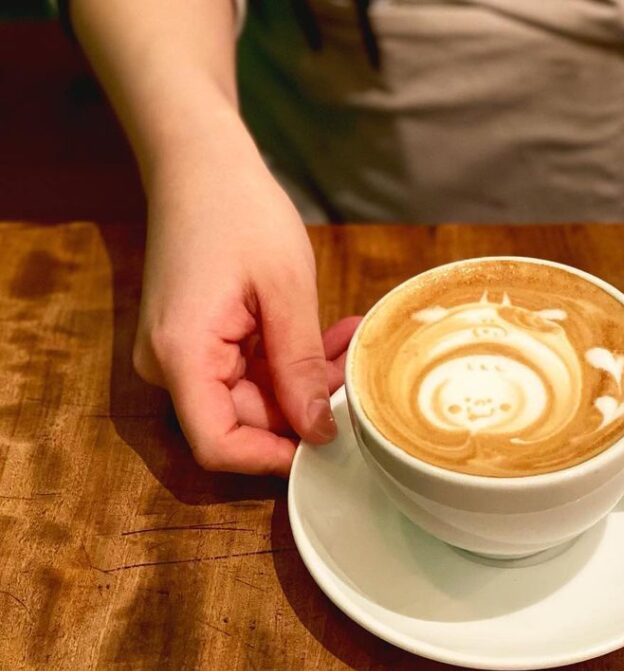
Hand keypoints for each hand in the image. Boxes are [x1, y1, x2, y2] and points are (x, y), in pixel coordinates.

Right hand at [132, 147, 358, 474]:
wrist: (198, 161)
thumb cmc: (239, 210)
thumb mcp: (285, 289)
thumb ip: (299, 366)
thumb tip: (318, 432)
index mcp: (182, 354)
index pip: (218, 445)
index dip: (273, 457)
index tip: (326, 443)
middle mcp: (169, 364)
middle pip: (242, 420)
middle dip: (305, 405)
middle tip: (355, 370)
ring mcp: (181, 353)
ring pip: (252, 396)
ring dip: (304, 378)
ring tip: (347, 340)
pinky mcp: (196, 340)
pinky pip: (246, 370)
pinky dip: (288, 358)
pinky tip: (326, 333)